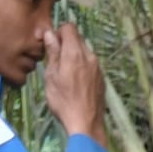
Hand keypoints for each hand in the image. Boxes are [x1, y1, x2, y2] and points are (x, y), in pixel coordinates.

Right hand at [42, 23, 105, 145]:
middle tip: (55, 59)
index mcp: (75, 53)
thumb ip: (52, 53)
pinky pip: (91, 64)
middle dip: (66, 43)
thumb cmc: (64, 101)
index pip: (69, 27)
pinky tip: (75, 81)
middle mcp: (90, 57)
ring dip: (74, 55)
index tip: (51, 44)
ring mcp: (98, 68)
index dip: (58, 32)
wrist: (86, 124)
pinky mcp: (102, 79)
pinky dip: (82, 66)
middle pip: (78, 38)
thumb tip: (50, 34)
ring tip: (64, 72)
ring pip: (85, 51)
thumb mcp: (51, 76)